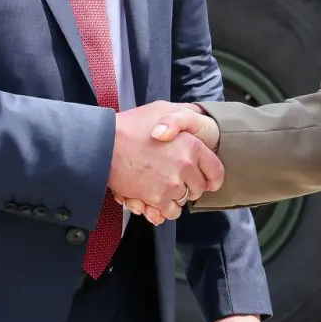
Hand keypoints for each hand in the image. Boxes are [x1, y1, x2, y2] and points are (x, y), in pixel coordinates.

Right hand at [108, 101, 222, 220]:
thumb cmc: (131, 125)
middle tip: (177, 179)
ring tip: (163, 187)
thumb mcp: (162, 109)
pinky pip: (170, 212)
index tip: (208, 181)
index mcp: (192, 145)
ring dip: (176, 197)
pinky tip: (156, 198)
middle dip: (190, 186)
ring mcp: (172, 184)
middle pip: (199, 188)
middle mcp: (185, 166)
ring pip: (184, 201)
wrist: (104, 144)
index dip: (212, 178)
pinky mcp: (156, 198)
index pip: (216, 171)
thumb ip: (182, 116)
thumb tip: (195, 116)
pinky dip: (164, 209)